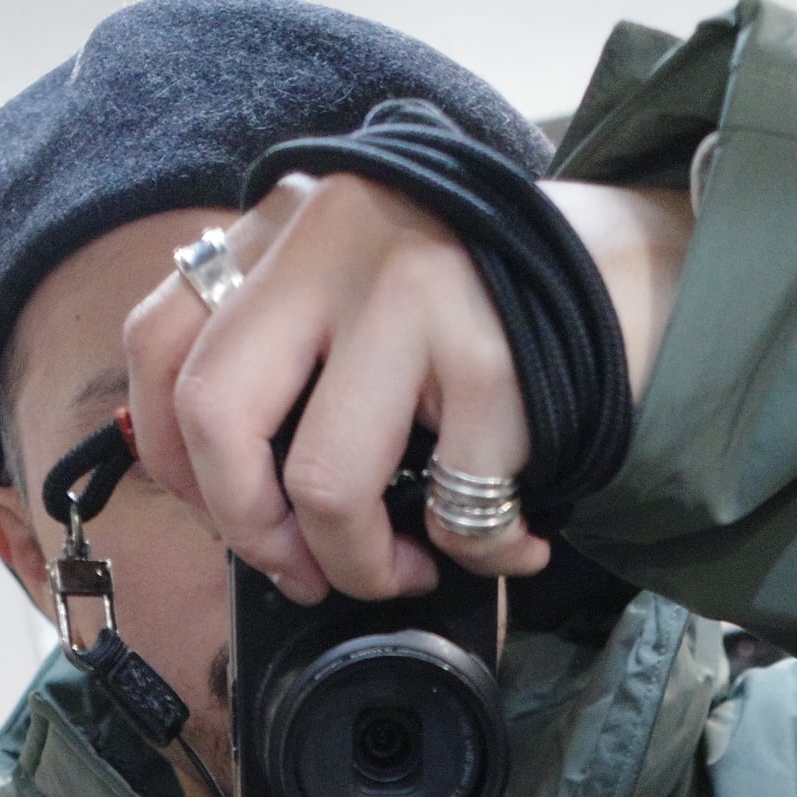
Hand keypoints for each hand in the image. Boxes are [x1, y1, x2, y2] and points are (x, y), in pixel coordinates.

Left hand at [123, 175, 690, 606]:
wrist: (636, 269)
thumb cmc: (485, 311)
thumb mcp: (361, 288)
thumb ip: (288, 348)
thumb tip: (228, 499)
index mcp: (287, 225)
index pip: (161, 345)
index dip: (175, 462)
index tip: (226, 516)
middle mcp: (334, 239)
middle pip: (217, 417)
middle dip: (251, 533)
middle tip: (302, 571)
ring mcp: (414, 292)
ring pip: (323, 485)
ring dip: (363, 568)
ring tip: (412, 568)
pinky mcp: (493, 356)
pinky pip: (450, 509)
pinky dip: (480, 554)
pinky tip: (508, 537)